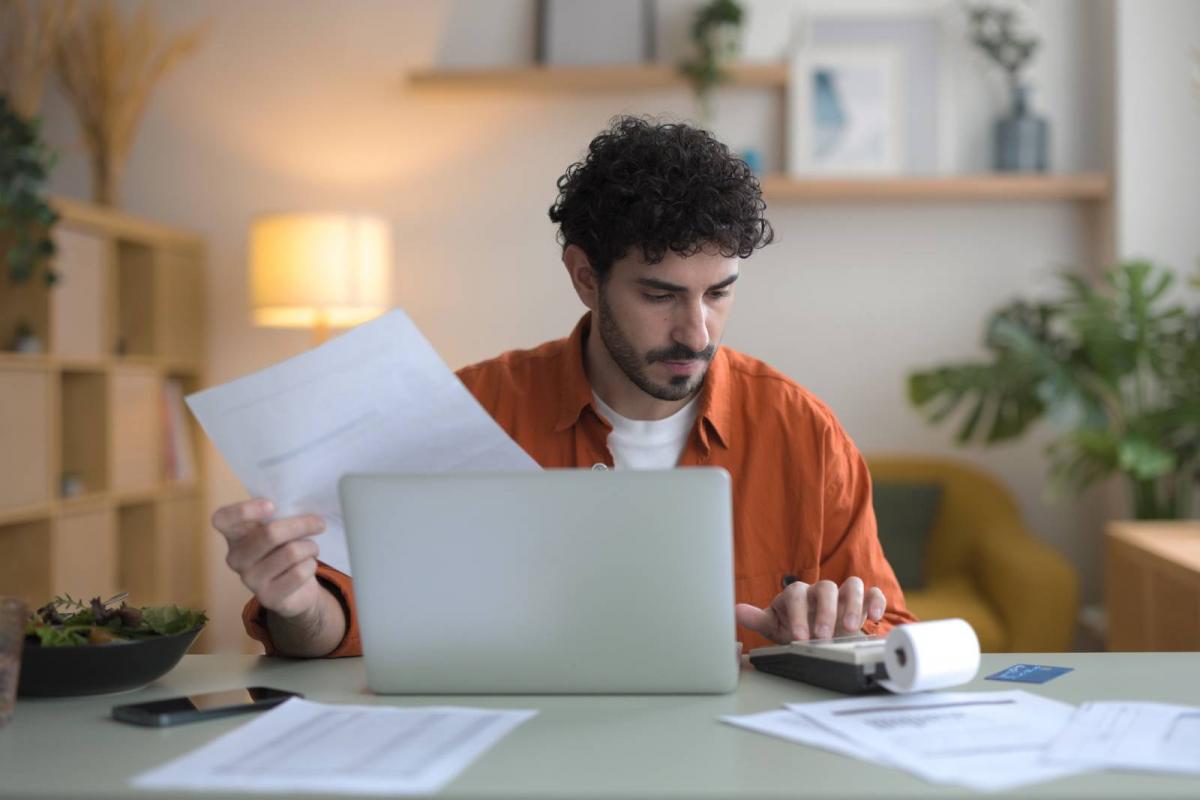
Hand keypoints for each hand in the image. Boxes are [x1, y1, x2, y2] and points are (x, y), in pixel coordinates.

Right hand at [212, 498, 325, 618]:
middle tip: (319, 523)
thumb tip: (299, 505)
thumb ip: (279, 516)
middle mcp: (236, 558)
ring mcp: (250, 580)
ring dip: (310, 547)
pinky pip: (299, 573)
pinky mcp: (268, 597)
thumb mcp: (278, 530)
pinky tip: (308, 566)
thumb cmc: (285, 549)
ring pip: (291, 552)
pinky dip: (311, 565)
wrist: (297, 588)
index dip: (244, 510)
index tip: (272, 506)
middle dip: (301, 525)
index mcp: (234, 536)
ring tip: (311, 549)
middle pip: (270, 534)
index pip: (222, 519)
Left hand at [735, 577, 885, 643]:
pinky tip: (875, 619)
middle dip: (825, 612)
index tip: (799, 637)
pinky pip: (873, 593)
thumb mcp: (775, 626)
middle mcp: (820, 591)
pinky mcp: (862, 602)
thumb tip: (734, 610)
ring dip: (853, 605)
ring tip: (851, 629)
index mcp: (798, 594)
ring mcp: (843, 595)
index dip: (797, 614)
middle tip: (823, 636)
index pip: (796, 594)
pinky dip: (876, 602)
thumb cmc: (795, 628)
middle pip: (825, 587)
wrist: (817, 634)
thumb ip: (758, 619)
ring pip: (852, 585)